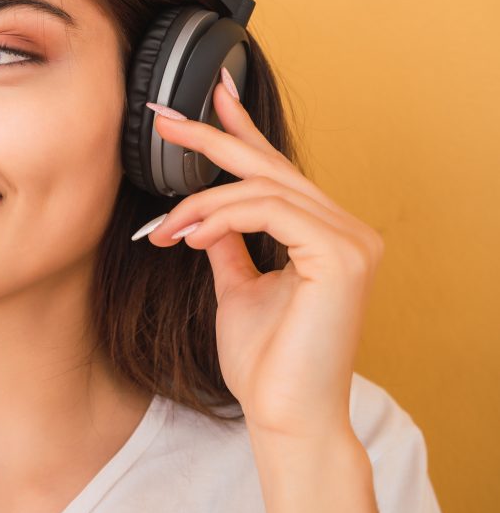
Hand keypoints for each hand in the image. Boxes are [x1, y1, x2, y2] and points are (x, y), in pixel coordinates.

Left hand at [137, 70, 384, 439]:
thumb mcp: (237, 288)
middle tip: (163, 120)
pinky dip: (222, 217)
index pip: (277, 171)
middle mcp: (346, 230)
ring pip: (262, 188)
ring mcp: (350, 241)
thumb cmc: (266, 362)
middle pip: (269, 167)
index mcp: (324, 235)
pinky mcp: (342, 256)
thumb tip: (204, 215)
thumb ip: (228, 244)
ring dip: (200, 202)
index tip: (208, 97)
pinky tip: (190, 235)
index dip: (241, 130)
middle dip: (211, 138)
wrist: (285, 415)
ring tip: (166, 226)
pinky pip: (270, 211)